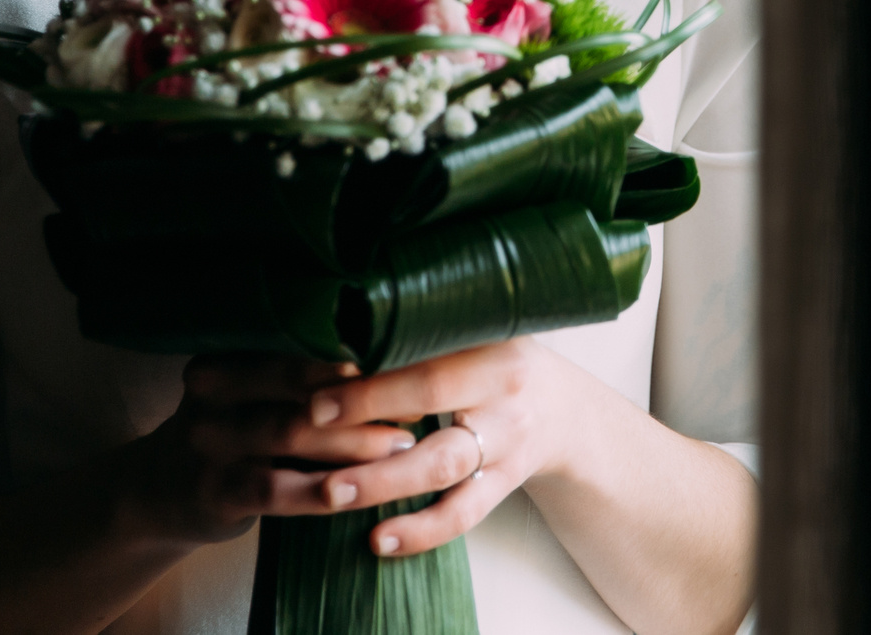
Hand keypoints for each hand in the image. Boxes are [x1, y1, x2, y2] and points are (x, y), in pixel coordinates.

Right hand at [113, 353, 422, 544]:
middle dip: (361, 395)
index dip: (352, 356)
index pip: (294, 346)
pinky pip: (275, 489)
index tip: (405, 362)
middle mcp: (211, 392)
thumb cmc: (231, 436)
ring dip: (352, 441)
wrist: (157, 496)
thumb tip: (388, 362)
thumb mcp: (246, 394)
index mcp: (226, 357)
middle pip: (296, 385)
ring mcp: (208, 442)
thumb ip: (296, 379)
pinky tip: (356, 492)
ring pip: (291, 433)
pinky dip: (320, 490)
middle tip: (414, 403)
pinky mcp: (214, 492)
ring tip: (401, 445)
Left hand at [295, 337, 602, 556]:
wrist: (562, 409)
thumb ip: (421, 334)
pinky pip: (464, 513)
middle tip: (308, 425)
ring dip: (384, 480)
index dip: (371, 365)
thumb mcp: (473, 334)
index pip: (425, 346)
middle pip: (434, 396)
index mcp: (489, 337)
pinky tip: (378, 540)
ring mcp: (508, 438)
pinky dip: (421, 531)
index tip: (317, 382)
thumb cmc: (493, 363)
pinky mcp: (506, 482)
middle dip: (368, 410)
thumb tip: (336, 331)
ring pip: (443, 463)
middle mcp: (504, 385)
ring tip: (332, 493)